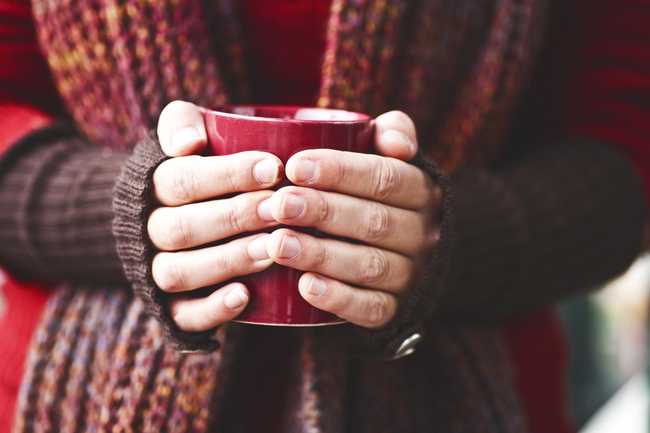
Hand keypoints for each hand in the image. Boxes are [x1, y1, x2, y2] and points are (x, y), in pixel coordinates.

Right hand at [148, 101, 282, 331]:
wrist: (163, 215)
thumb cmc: (194, 169)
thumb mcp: (183, 135)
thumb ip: (180, 123)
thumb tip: (187, 142)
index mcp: (150, 188)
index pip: (181, 179)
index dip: (227, 175)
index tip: (273, 167)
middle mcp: (149, 232)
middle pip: (180, 228)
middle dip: (233, 217)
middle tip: (279, 209)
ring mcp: (157, 271)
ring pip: (178, 272)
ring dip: (227, 261)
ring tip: (271, 249)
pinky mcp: (171, 307)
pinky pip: (182, 316)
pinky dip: (212, 309)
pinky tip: (245, 296)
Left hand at [266, 111, 441, 328]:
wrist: (409, 255)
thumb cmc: (382, 196)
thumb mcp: (394, 159)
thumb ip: (393, 133)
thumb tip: (395, 142)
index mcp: (421, 192)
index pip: (385, 178)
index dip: (340, 171)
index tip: (295, 165)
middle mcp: (422, 235)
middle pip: (373, 222)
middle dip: (323, 211)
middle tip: (278, 204)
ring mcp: (410, 275)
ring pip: (368, 266)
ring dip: (321, 255)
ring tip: (278, 244)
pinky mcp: (394, 310)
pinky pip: (371, 308)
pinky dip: (338, 299)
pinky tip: (304, 286)